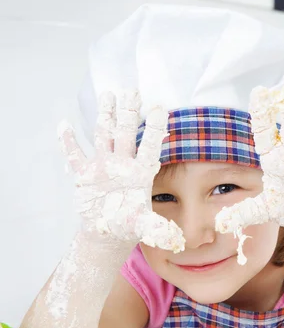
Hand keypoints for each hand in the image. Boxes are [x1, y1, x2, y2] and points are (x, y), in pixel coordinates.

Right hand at [58, 91, 184, 251]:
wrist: (108, 232)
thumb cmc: (129, 225)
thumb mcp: (144, 226)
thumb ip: (158, 228)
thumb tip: (176, 238)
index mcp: (140, 172)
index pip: (149, 146)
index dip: (154, 129)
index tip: (160, 108)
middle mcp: (123, 164)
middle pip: (126, 133)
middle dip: (128, 113)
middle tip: (132, 90)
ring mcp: (103, 166)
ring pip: (104, 136)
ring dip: (105, 116)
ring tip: (108, 94)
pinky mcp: (85, 175)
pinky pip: (75, 155)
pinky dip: (68, 142)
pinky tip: (64, 125)